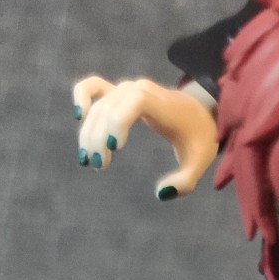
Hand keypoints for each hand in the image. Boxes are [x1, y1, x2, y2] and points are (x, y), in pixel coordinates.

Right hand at [72, 75, 218, 199]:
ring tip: (89, 160)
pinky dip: (83, 96)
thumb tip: (160, 193)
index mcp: (162, 104)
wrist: (200, 112)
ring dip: (90, 131)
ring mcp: (128, 89)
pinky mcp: (120, 93)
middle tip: (100, 166)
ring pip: (100, 104)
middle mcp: (141, 90)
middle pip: (112, 107)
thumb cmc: (199, 137)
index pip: (135, 102)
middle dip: (101, 136)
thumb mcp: (200, 161)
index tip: (114, 147)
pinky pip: (95, 87)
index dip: (120, 120)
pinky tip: (78, 116)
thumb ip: (186, 181)